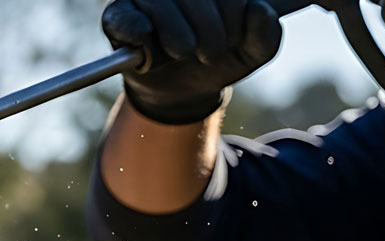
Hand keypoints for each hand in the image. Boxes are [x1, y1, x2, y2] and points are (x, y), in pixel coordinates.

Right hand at [103, 0, 283, 124]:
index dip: (233, 14)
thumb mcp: (251, 52)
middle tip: (209, 54)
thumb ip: (266, 33)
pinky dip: (144, 38)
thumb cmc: (219, 59)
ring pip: (161, 4)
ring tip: (184, 54)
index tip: (233, 40)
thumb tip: (257, 8)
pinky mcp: (118, 14)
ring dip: (180, 40)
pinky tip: (153, 53)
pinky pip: (129, 21)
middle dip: (210, 33)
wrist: (185, 88)